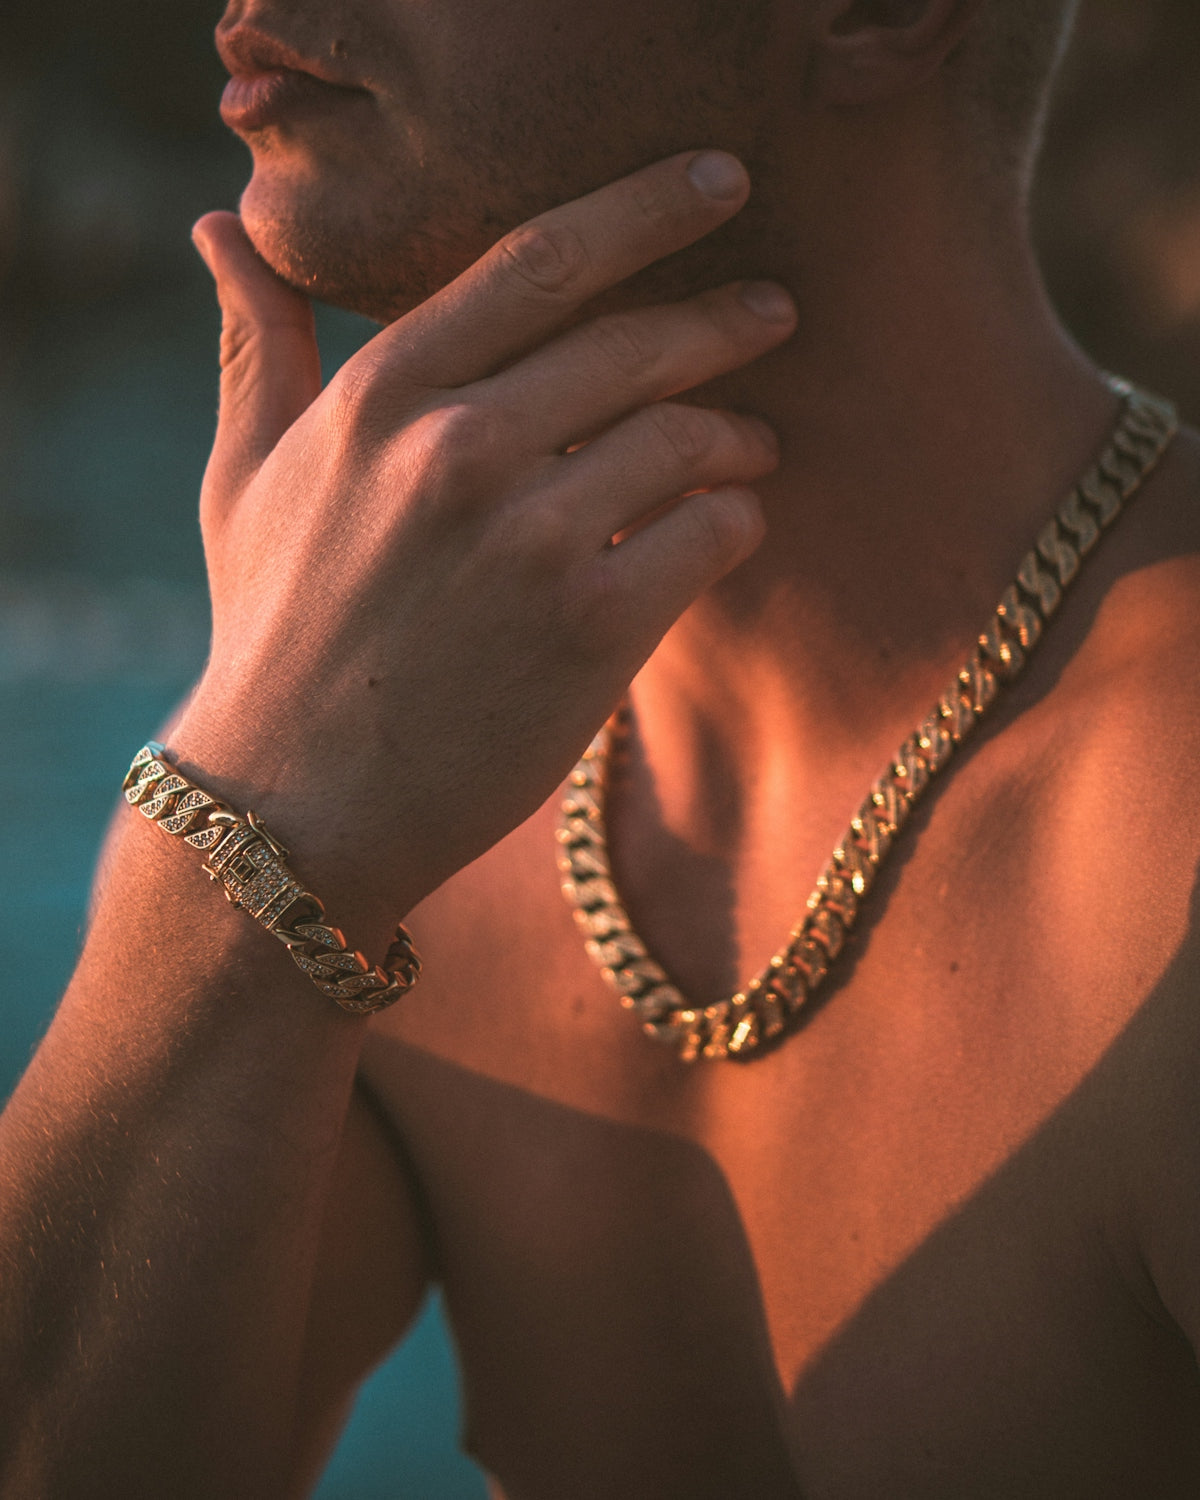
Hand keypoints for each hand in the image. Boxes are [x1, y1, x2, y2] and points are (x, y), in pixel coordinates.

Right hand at [179, 151, 795, 925]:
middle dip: (726, 319)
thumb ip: (259, 350)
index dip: (647, 207)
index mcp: (380, 393)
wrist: (299, 803)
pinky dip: (737, 521)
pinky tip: (729, 527)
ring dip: (737, 436)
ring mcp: (530, 534)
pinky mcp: (591, 624)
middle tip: (773, 311)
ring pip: (689, 437)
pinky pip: (713, 532)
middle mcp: (457, 444)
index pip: (541, 258)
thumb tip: (221, 231)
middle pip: (638, 341)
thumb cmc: (273, 637)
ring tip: (751, 447)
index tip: (719, 183)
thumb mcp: (243, 480)